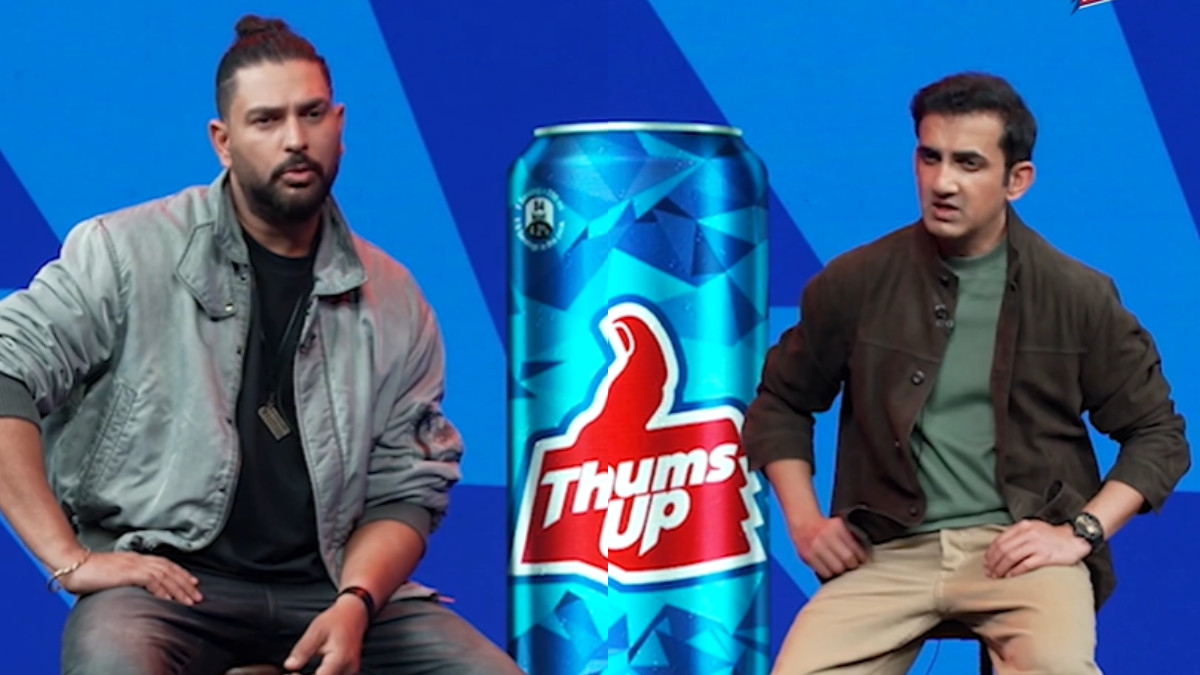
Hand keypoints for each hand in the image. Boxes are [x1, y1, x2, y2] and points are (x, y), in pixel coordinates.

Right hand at [58, 551, 202, 603]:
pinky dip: (163, 589)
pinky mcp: (127, 572)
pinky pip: (151, 580)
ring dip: (179, 588)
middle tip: (198, 595)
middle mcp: (138, 559)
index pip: (164, 564)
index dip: (180, 572)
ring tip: (190, 600)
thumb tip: (133, 586)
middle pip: (169, 569)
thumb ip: (125, 576)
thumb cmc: (86, 570)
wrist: (70, 564)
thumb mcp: (111, 572)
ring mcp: (133, 565)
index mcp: (135, 558)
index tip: (192, 582)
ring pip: (165, 575)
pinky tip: (170, 599)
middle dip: (186, 583)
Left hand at [283, 595, 369, 674]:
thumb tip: (290, 665)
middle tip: (293, 673)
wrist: (355, 612)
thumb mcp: (316, 631)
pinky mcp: (350, 671)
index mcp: (339, 659)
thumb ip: (302, 650)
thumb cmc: (337, 619)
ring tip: (299, 673)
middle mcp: (348, 668)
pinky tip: (313, 672)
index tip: (291, 674)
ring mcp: (351, 671)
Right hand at [789, 516, 869, 579]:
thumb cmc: (824, 526)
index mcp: (836, 527)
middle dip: (852, 565)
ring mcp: (815, 546)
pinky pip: (823, 572)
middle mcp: (825, 536)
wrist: (803, 521)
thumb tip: (863, 557)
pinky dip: (829, 573)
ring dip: (841, 571)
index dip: (861, 558)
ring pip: (836, 568)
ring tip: (841, 568)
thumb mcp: (839, 526)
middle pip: (847, 559)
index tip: (863, 561)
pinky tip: (830, 569)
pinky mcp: (807, 556)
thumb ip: (849, 539)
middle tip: (852, 566)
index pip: (854, 548)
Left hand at [984, 519, 1090, 578]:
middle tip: (989, 572)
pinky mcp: (1045, 556)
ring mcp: (1037, 544)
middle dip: (993, 562)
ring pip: (1011, 557)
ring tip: (997, 576)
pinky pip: (1025, 564)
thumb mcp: (1033, 528)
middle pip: (1003, 549)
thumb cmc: (1053, 536)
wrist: (1076, 539)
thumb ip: (1018, 535)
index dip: (990, 553)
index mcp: (1023, 526)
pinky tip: (1010, 576)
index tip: (986, 562)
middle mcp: (1028, 533)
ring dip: (1001, 568)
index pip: (1000, 540)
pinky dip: (1015, 571)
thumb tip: (1000, 548)